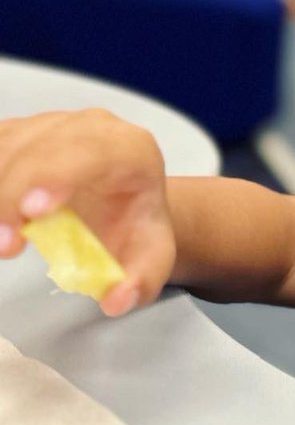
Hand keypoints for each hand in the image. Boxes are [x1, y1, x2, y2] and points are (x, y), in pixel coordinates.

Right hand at [0, 109, 175, 315]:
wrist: (124, 204)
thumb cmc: (135, 227)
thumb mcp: (150, 258)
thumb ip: (140, 283)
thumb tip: (116, 300)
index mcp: (132, 150)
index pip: (94, 152)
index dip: (58, 177)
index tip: (32, 212)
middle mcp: (91, 126)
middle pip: (40, 150)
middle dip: (12, 195)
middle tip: (5, 245)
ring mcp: (51, 124)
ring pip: (7, 148)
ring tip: (1, 239)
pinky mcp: (20, 133)